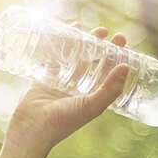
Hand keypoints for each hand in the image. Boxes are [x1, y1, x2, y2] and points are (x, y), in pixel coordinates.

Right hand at [3, 23, 130, 156]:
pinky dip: (57, 46)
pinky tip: (61, 33)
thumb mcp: (90, 107)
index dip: (116, 57)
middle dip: (99, 47)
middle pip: (92, 63)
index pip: (108, 74)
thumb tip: (126, 67)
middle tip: (104, 30)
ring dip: (79, 43)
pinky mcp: (44, 80)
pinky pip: (52, 59)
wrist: (30, 130)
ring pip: (72, 59)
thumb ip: (109, 90)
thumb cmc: (61, 122)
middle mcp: (77, 91)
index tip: (121, 40)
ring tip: (83, 26)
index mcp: (91, 98)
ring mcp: (60, 84)